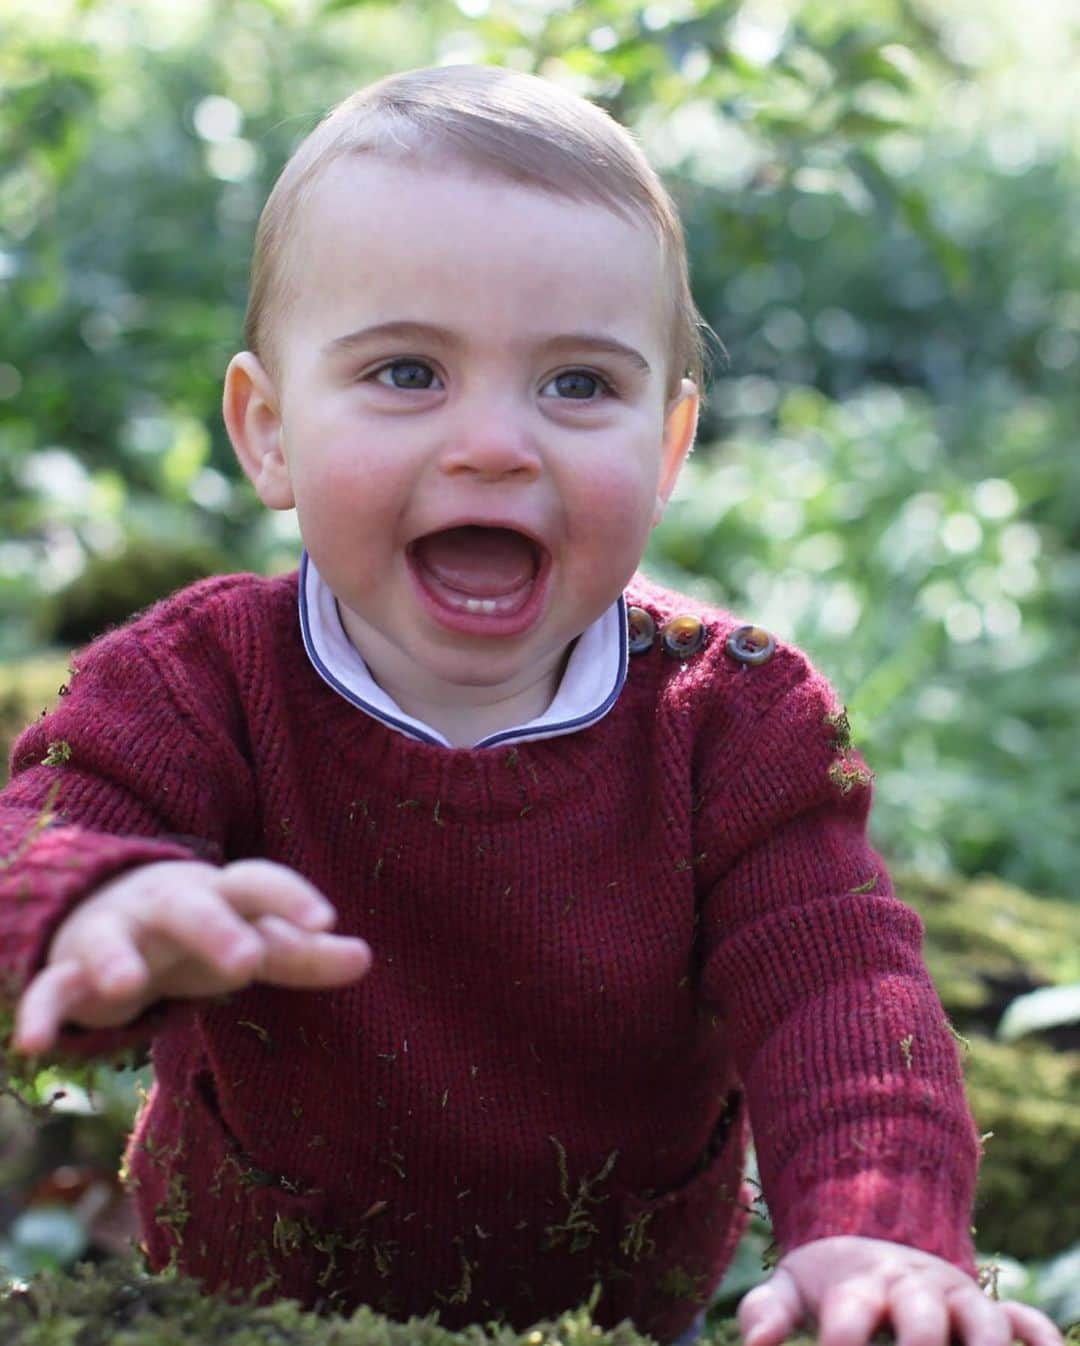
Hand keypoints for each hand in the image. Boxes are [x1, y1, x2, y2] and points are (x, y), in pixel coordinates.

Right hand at [13, 858, 371, 1053]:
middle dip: (216, 929)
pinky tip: (36, 1046)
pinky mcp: (67, 972)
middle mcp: (166, 907)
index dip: (291, 898)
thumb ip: (302, 952)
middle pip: (191, 908)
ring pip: (112, 942)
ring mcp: (114, 935)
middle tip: (247, 960)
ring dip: (117, 961)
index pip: (257, 883)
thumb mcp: (248, 938)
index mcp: (218, 895)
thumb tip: (366, 957)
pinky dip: (40, 1013)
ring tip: (128, 987)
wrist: (100, 909)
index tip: (328, 919)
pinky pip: (50, 990)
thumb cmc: (196, 934)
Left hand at [737, 1236, 1062, 1345]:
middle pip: (922, 1316)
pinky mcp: (993, 1311)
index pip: (850, 1314)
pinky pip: (1030, 1324)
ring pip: (984, 1319)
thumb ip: (766, 1312)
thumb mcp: (792, 1287)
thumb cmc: (830, 1282)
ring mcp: (957, 1297)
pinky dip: (1041, 1340)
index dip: (841, 1342)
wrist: (876, 1236)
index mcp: (861, 1283)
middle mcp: (913, 1287)